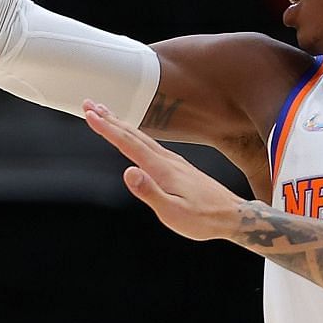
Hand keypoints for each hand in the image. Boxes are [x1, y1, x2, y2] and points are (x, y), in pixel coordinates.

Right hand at [82, 100, 248, 241]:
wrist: (233, 216)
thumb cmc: (202, 219)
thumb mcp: (173, 212)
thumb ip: (149, 191)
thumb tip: (128, 172)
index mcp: (162, 169)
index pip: (128, 144)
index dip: (107, 129)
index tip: (89, 115)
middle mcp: (167, 160)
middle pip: (133, 134)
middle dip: (109, 118)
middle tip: (89, 104)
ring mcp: (173, 161)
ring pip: (141, 137)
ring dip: (120, 124)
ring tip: (104, 114)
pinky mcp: (177, 166)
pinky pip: (149, 144)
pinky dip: (134, 135)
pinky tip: (132, 136)